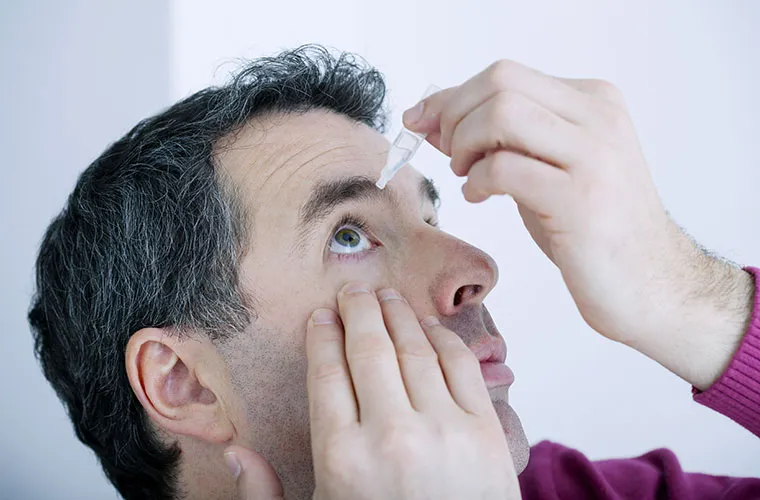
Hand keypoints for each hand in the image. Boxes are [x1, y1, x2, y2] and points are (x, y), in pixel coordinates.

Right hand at [223, 283, 519, 498]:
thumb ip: (266, 496)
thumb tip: (235, 452)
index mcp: (341, 457)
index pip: (326, 372)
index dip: (322, 335)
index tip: (321, 316)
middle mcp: (391, 436)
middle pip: (370, 348)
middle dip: (358, 310)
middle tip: (353, 291)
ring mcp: (444, 431)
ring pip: (415, 348)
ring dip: (399, 314)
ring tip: (387, 296)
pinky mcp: (485, 433)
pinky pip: (461, 366)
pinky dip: (443, 338)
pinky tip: (429, 326)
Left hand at [403, 60, 753, 388]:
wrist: (651, 285)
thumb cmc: (594, 229)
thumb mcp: (547, 169)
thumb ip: (503, 139)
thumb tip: (436, 118)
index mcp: (593, 102)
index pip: (505, 75)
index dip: (452, 97)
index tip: (422, 121)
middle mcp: (598, 117)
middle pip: (499, 83)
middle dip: (454, 116)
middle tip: (450, 156)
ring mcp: (594, 155)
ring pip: (501, 114)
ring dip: (465, 144)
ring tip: (468, 175)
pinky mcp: (580, 198)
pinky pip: (504, 167)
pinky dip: (477, 180)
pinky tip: (480, 197)